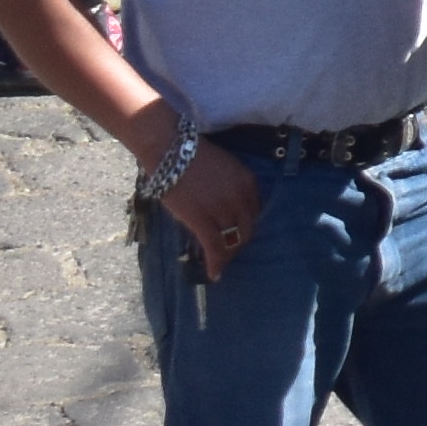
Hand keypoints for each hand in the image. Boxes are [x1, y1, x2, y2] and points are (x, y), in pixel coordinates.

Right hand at [146, 131, 263, 281]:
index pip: (254, 212)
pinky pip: (215, 246)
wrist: (172, 152)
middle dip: (240, 243)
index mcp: (248, 182)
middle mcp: (241, 196)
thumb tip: (227, 211)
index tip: (239, 235)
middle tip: (230, 253)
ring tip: (221, 264)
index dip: (246, 227)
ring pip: (232, 240)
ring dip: (228, 255)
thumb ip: (232, 189)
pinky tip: (214, 274)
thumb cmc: (194, 158)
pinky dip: (216, 263)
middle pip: (247, 229)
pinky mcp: (203, 220)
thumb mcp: (225, 170)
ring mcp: (223, 208)